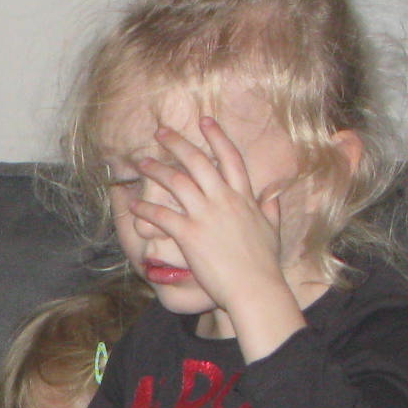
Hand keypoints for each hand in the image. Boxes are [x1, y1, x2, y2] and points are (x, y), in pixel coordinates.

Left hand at [125, 117, 307, 357]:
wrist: (255, 288)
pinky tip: (133, 205)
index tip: (204, 120)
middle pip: (197, 162)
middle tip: (161, 132)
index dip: (216, 136)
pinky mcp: (190, 235)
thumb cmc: (264, 264)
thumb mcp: (272, 230)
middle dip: (177, 143)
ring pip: (177, 183)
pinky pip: (162, 216)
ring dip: (156, 170)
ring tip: (142, 163)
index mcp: (244, 197)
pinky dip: (145, 209)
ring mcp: (206, 216)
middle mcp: (224, 200)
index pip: (229, 157)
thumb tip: (274, 196)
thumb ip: (271, 210)